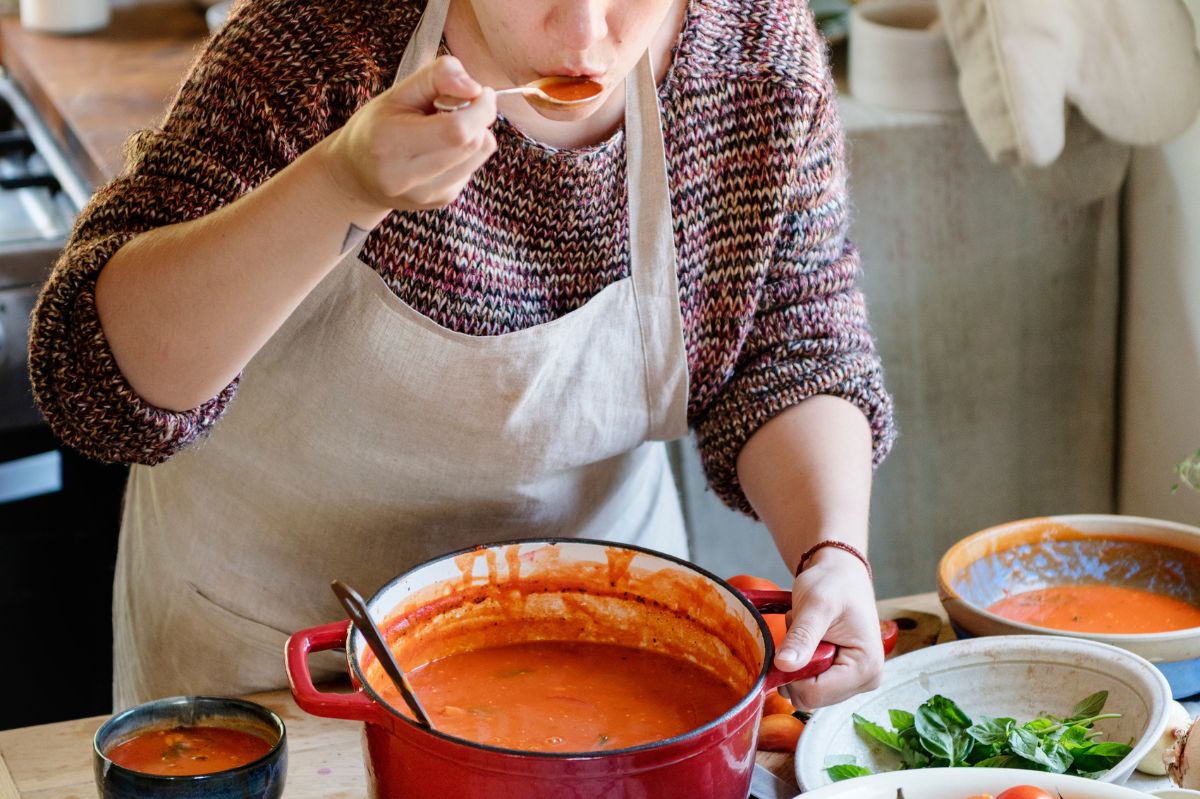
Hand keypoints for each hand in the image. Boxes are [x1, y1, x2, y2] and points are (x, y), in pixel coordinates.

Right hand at [320, 55, 497, 212]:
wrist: (357, 175)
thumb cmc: (377, 127)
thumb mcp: (397, 93)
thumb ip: (436, 77)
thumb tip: (474, 88)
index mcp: (391, 143)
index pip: (456, 130)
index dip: (479, 109)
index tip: (480, 92)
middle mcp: (408, 176)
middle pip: (472, 143)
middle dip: (478, 117)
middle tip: (458, 105)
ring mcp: (427, 193)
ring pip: (479, 155)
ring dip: (475, 134)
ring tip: (444, 128)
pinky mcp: (441, 200)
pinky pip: (472, 167)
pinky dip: (465, 152)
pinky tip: (440, 149)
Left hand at [774, 547, 883, 708]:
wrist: (840, 573)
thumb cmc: (833, 583)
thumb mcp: (815, 605)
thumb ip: (802, 637)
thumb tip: (784, 666)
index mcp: (866, 667)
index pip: (815, 694)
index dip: (791, 675)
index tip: (786, 646)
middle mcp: (866, 680)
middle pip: (811, 697)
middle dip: (796, 667)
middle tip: (801, 633)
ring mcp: (855, 681)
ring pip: (808, 692)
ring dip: (798, 664)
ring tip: (807, 634)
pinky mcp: (844, 677)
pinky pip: (810, 683)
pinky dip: (802, 663)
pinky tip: (810, 641)